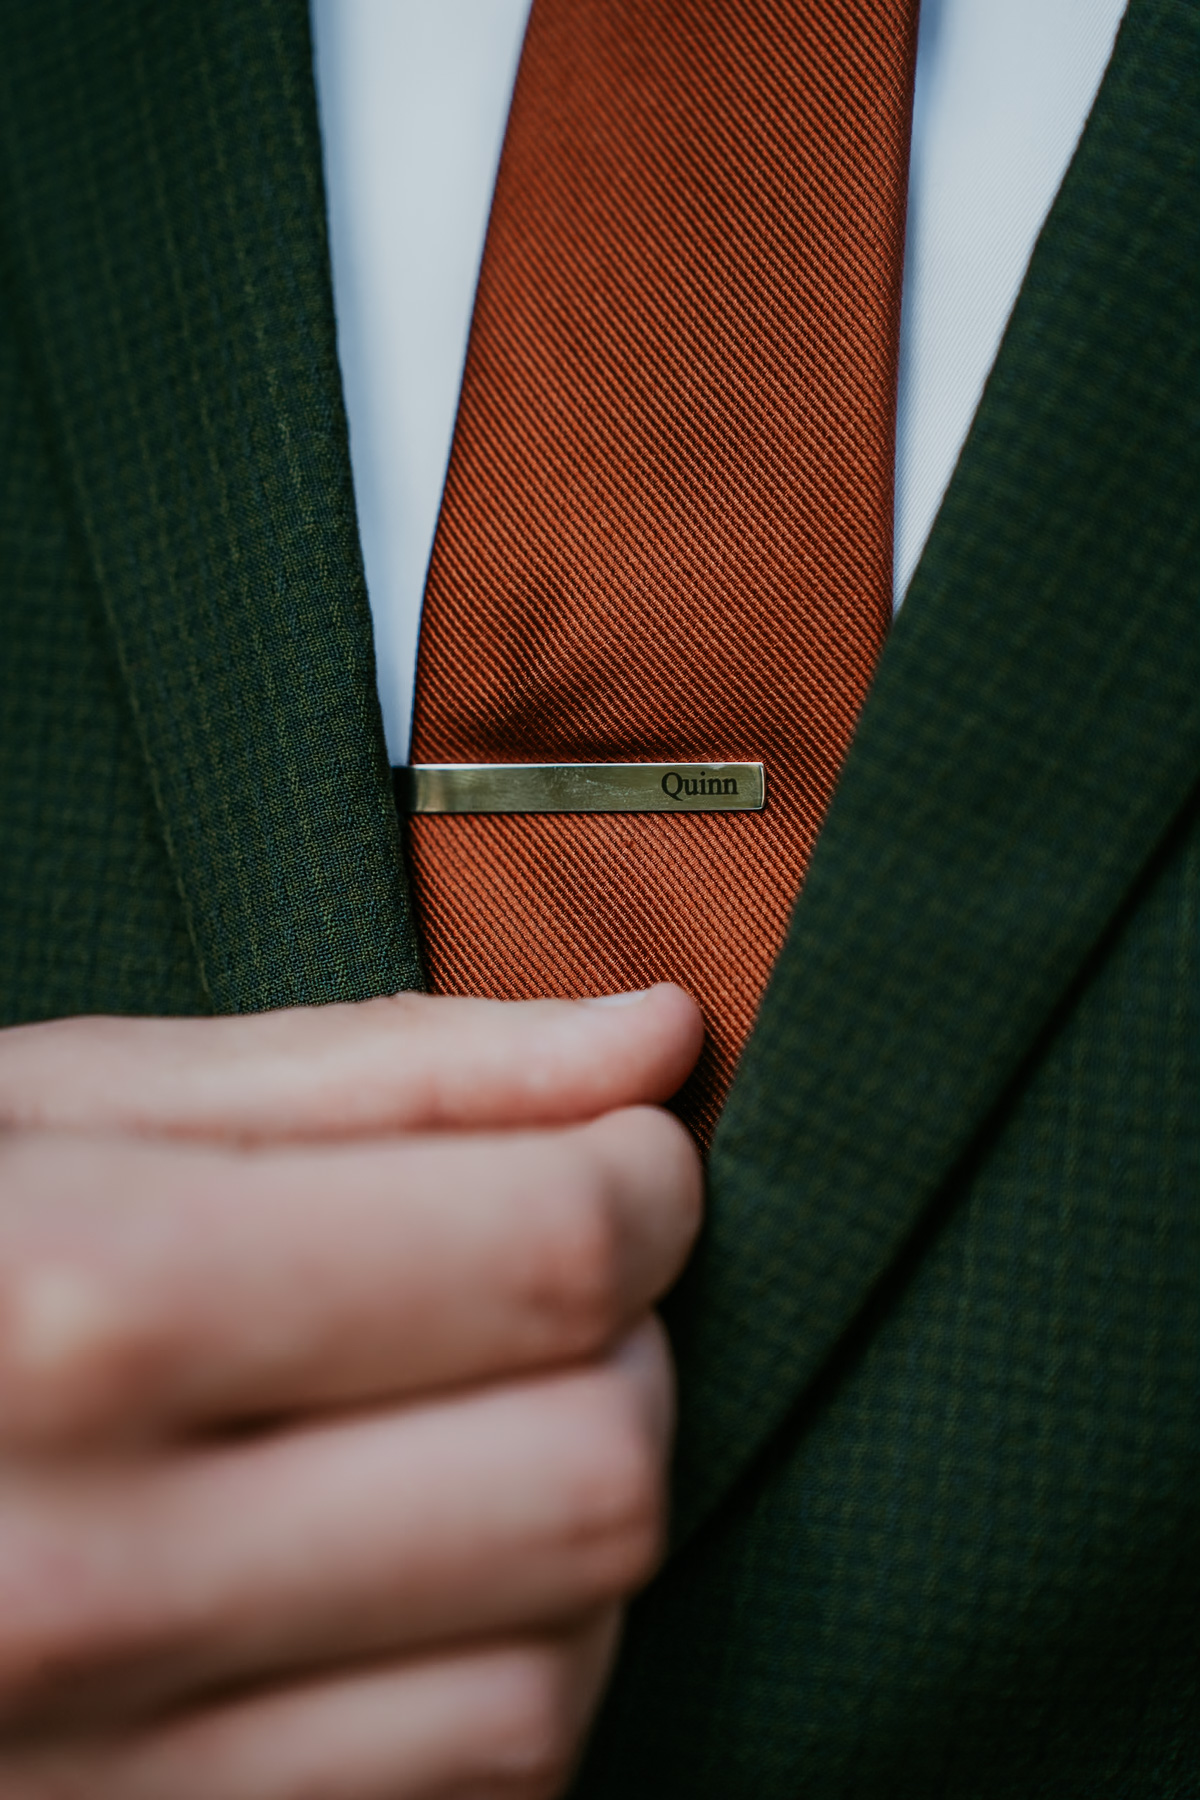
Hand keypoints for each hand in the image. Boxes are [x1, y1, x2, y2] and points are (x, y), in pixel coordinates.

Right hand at [0, 987, 703, 1797]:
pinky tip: (404, 1574)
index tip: (623, 1158)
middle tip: (534, 1288)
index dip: (640, 1184)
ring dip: (569, 1527)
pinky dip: (498, 1671)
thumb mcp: (74, 1102)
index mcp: (79, 1309)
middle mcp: (86, 1578)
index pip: (545, 1255)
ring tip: (458, 1429)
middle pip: (592, 1472)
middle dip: (623, 1350)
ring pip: (556, 1673)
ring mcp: (103, 1785)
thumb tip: (656, 1038)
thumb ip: (390, 1073)